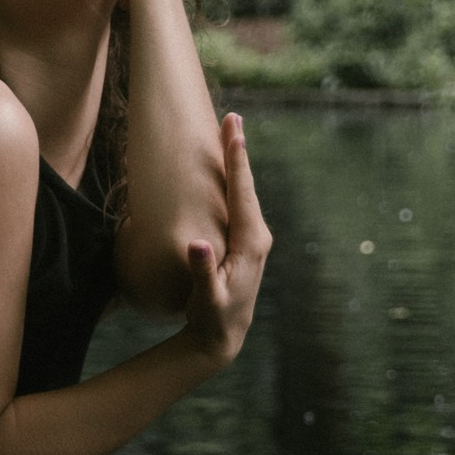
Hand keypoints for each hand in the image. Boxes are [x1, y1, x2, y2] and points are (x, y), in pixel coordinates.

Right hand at [178, 114, 270, 369]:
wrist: (222, 335)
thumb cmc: (212, 316)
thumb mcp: (206, 298)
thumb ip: (202, 270)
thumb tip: (196, 244)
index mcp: (250, 243)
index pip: (243, 193)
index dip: (237, 161)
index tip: (234, 132)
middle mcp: (258, 236)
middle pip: (247, 185)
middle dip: (238, 151)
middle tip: (232, 118)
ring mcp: (254, 238)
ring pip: (245, 192)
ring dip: (237, 163)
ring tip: (230, 133)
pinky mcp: (246, 241)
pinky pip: (240, 202)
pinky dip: (234, 181)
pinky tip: (227, 169)